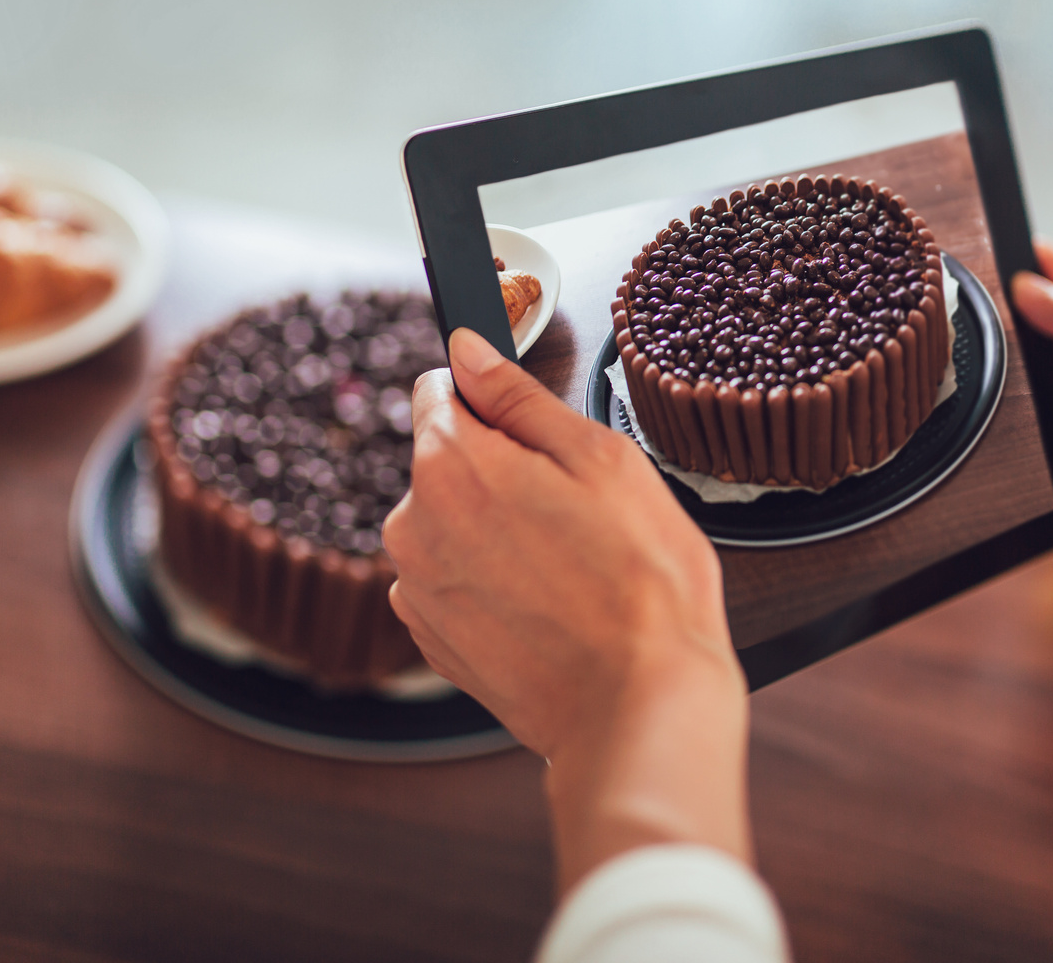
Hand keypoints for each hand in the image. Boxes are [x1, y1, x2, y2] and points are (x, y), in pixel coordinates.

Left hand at [383, 328, 748, 890]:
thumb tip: (468, 349)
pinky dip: (490, 584)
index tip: (531, 431)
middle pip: (446, 462)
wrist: (639, 704)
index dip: (491, 402)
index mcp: (449, 465)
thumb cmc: (640, 581)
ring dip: (494, 531)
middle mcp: (411, 525)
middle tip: (573, 511)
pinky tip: (546, 604)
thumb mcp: (599, 458)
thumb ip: (519, 396)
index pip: (438, 392)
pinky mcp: (430, 640)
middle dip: (497, 471)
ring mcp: (415, 588)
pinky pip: (454, 582)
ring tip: (567, 566)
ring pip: (451, 525)